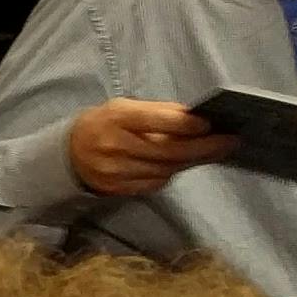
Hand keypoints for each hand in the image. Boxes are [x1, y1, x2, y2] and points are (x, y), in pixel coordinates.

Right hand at [65, 97, 234, 199]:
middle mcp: (115, 147)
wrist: (67, 153)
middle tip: (229, 142)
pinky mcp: (117, 189)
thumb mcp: (125, 107)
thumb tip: (196, 118)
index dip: (188, 125)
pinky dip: (172, 173)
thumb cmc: (104, 123)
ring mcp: (115, 172)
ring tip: (214, 151)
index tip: (211, 124)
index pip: (159, 122)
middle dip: (203, 147)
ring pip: (165, 169)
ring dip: (192, 161)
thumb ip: (158, 112)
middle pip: (168, 151)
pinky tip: (182, 164)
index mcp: (118, 119)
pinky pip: (154, 183)